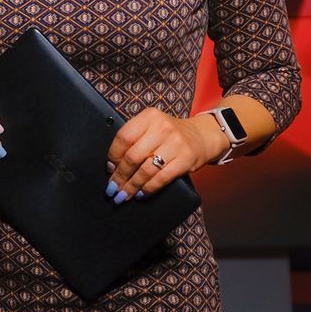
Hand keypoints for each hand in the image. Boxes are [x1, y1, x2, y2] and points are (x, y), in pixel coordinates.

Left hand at [104, 108, 218, 202]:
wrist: (201, 136)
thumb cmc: (170, 134)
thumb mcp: (152, 126)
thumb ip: (134, 139)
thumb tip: (112, 167)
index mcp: (150, 116)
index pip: (124, 137)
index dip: (113, 156)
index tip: (109, 169)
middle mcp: (162, 128)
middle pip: (133, 156)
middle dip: (120, 176)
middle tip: (112, 188)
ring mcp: (175, 144)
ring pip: (145, 170)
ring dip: (131, 186)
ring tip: (123, 195)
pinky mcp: (185, 160)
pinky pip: (161, 179)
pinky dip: (147, 189)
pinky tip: (140, 194)